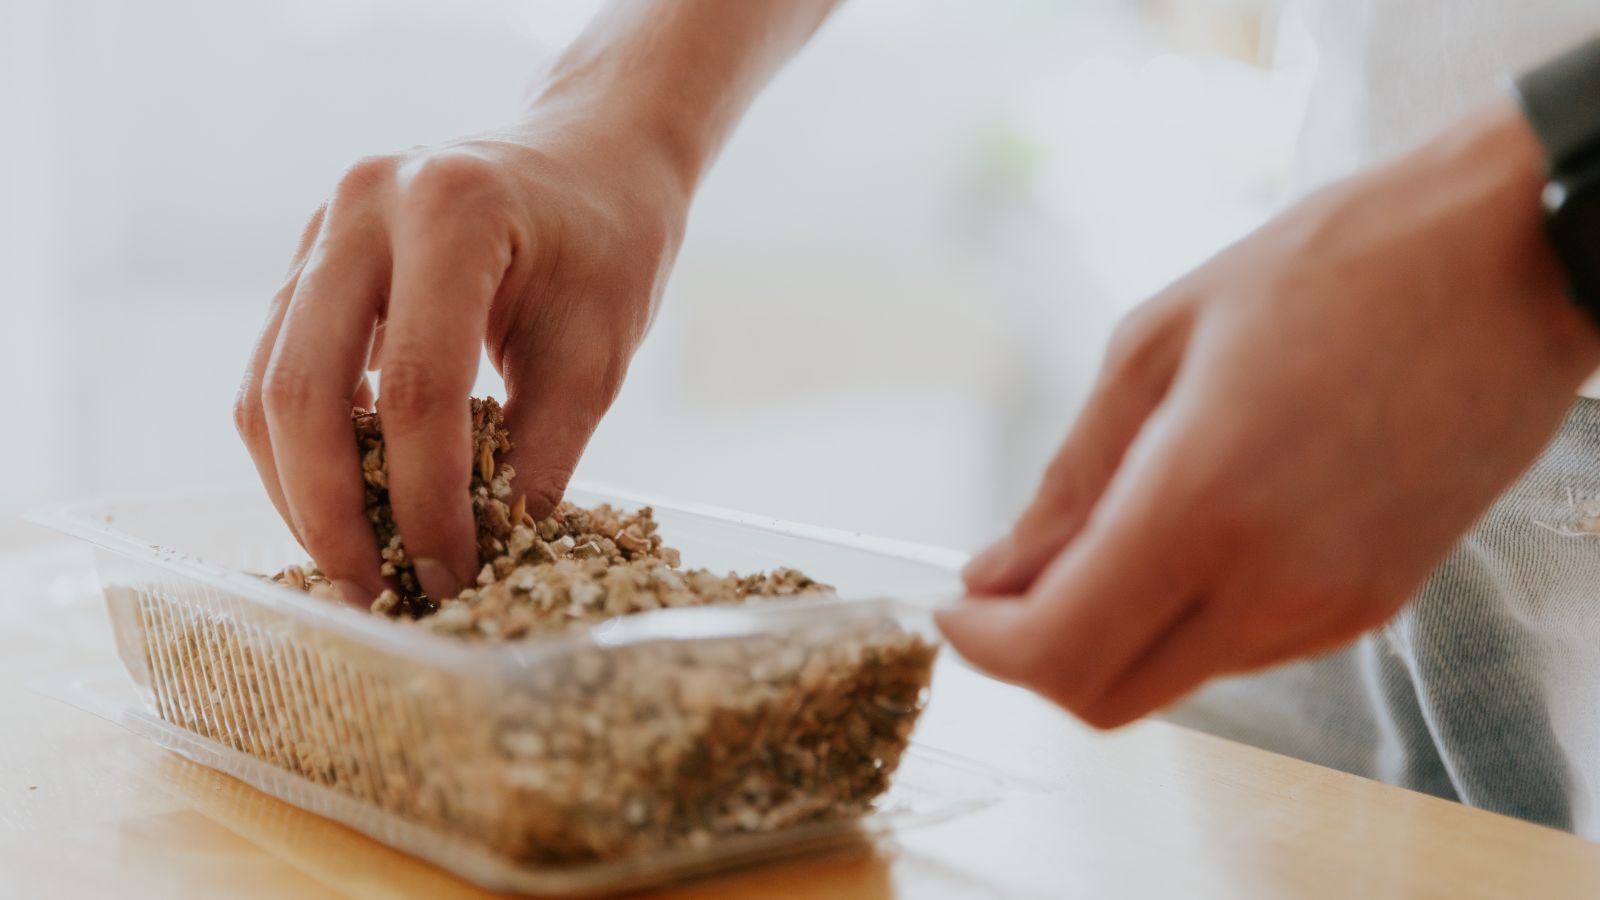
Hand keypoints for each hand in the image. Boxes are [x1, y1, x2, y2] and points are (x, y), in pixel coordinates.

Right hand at [235, 101, 689, 602]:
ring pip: (266, 386)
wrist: (586, 156)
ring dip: (300, 491)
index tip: (451, 574)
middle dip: (332, 511)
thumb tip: (481, 566)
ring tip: (355, 565)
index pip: (417, 387)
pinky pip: (274, 369)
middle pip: (302, 390)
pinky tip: (346, 503)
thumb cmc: (606, 247)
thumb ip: (537, 456)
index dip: (426, 499)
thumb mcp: (595, 351)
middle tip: (375, 590)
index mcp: (452, 211)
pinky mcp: (307, 262)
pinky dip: (301, 448)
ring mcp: (320, 229)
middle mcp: (363, 206)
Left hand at [940, 101, 1599, 727]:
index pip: (1057, 650)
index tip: (954, 604)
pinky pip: (1239, 651)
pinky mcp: (1371, 605)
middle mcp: (1271, 585)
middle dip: (1032, 657)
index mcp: (1202, 506)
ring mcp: (1330, 608)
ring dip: (1105, 635)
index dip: (985, 645)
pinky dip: (1178, 619)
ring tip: (1092, 540)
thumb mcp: (1158, 343)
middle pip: (1105, 697)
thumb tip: (997, 569)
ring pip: (1171, 680)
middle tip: (1004, 588)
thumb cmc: (1333, 270)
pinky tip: (1176, 539)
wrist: (1511, 262)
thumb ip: (1069, 479)